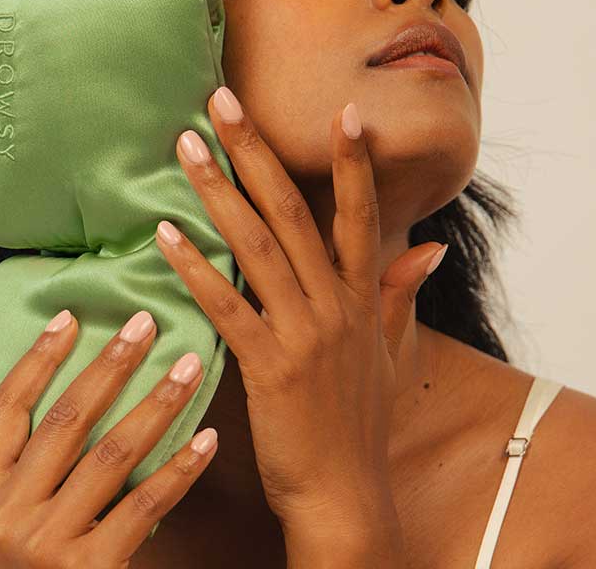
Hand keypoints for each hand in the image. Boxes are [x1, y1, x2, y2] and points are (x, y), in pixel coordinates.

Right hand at [0, 308, 219, 567]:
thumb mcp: (11, 524)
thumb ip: (30, 469)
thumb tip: (78, 384)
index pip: (4, 408)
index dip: (37, 359)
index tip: (71, 316)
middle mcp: (6, 516)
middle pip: (64, 420)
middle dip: (109, 364)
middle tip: (147, 322)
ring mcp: (45, 544)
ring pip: (111, 454)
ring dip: (157, 404)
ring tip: (190, 367)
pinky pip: (145, 505)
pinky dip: (180, 468)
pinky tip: (208, 439)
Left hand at [153, 86, 447, 554]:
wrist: (346, 496)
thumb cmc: (359, 428)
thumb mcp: (389, 354)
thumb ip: (400, 294)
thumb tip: (430, 246)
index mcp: (363, 299)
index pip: (361, 216)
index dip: (354, 163)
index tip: (344, 111)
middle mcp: (336, 306)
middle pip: (294, 212)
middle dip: (257, 151)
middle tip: (221, 100)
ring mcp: (304, 334)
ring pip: (257, 246)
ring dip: (218, 191)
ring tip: (186, 147)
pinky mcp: (269, 366)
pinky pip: (228, 305)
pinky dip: (196, 267)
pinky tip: (165, 236)